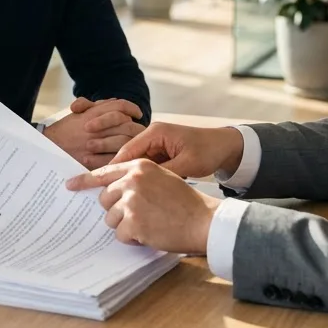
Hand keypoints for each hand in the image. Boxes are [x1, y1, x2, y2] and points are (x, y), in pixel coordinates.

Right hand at [44, 97, 144, 168]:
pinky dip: (121, 158)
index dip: (132, 108)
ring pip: (123, 141)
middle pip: (126, 124)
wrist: (47, 147)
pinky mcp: (91, 161)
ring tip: (134, 145)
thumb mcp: (78, 112)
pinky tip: (124, 158)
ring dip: (131, 143)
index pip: (120, 106)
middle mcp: (94, 126)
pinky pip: (113, 159)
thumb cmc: (64, 130)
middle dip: (136, 127)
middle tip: (140, 132)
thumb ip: (96, 106)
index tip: (138, 113)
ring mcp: (93, 144)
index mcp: (92, 113)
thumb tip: (114, 101)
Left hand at [65, 159, 218, 253]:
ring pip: (110, 218)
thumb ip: (137, 179)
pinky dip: (132, 239)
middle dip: (116, 210)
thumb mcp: (162, 178)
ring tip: (147, 225)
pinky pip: (120, 234)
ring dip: (125, 226)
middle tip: (138, 216)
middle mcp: (132, 180)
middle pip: (105, 198)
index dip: (84, 180)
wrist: (203, 220)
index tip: (70, 185)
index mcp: (139, 166)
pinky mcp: (133, 221)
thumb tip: (112, 190)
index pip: (104, 172)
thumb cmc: (185, 203)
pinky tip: (149, 234)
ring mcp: (131, 200)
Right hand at [110, 122, 243, 179]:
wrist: (226, 146)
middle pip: (129, 156)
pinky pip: (146, 166)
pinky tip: (135, 192)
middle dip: (118, 174)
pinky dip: (141, 178)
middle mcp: (153, 136)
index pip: (128, 150)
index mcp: (156, 132)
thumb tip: (143, 188)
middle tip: (105, 192)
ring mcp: (157, 145)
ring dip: (129, 177)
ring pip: (136, 163)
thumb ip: (164, 173)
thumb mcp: (187, 164)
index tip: (101, 183)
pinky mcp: (162, 153)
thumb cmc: (209, 151)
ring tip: (117, 195)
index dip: (114, 167)